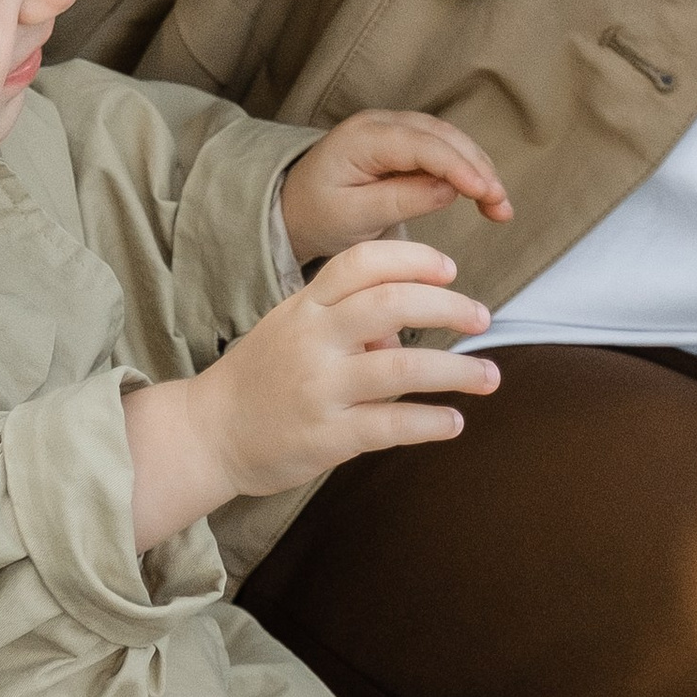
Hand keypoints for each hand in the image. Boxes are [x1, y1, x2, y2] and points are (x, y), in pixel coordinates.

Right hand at [122, 241, 497, 545]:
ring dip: (458, 371)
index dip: (415, 259)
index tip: (449, 270)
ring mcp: (320, 389)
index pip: (363, 261)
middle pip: (392, 304)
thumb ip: (348, 319)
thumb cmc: (259, 378)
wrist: (206, 433)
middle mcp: (313, 340)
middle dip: (449, 307)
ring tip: (490, 377)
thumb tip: (406, 328)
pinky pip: (393, 424)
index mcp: (305, 307)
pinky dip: (433, 422)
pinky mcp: (328, 437)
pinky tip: (454, 422)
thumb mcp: (293, 330)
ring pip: (403, 367)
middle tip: (481, 318)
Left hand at [281, 108, 512, 261]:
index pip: (421, 145)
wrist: (295, 208)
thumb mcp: (354, 217)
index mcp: (362, 139)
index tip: (485, 193)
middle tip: (501, 206)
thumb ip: (401, 201)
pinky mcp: (404, 142)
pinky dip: (467, 169)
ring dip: (479, 169)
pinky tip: (484, 193)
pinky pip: (443, 148)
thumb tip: (449, 190)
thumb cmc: (317, 213)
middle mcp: (380, 123)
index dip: (459, 167)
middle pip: (442, 136)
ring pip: (450, 139)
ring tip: (499, 206)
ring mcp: (394, 128)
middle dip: (478, 168)